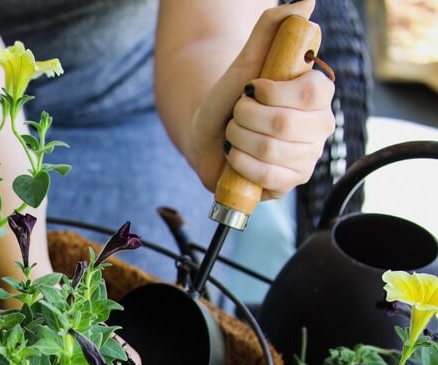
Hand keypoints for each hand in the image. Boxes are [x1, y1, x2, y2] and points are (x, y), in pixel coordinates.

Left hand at [189, 0, 335, 199]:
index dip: (273, 92)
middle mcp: (320, 126)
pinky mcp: (290, 183)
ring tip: (234, 134)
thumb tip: (305, 4)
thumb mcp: (246, 59)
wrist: (208, 135)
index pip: (312, 92)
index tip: (252, 89)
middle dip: (245, 117)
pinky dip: (240, 162)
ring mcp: (307, 158)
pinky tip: (235, 155)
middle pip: (285, 124)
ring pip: (271, 150)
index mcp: (318, 94)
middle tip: (237, 114)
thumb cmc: (230, 97)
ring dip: (238, 139)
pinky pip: (268, 176)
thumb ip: (272, 28)